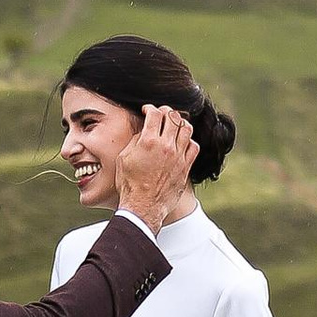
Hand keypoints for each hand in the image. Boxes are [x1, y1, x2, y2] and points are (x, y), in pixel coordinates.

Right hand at [113, 102, 196, 222]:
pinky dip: (189, 140)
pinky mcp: (185, 167)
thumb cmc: (129, 185)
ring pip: (186, 128)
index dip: (150, 108)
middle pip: (173, 117)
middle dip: (166, 111)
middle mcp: (166, 146)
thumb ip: (135, 141)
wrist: (143, 207)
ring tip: (174, 125)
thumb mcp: (123, 158)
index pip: (155, 114)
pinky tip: (182, 143)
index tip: (147, 110)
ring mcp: (178, 156)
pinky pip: (194, 146)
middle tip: (161, 114)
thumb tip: (144, 132)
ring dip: (180, 123)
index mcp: (148, 142)